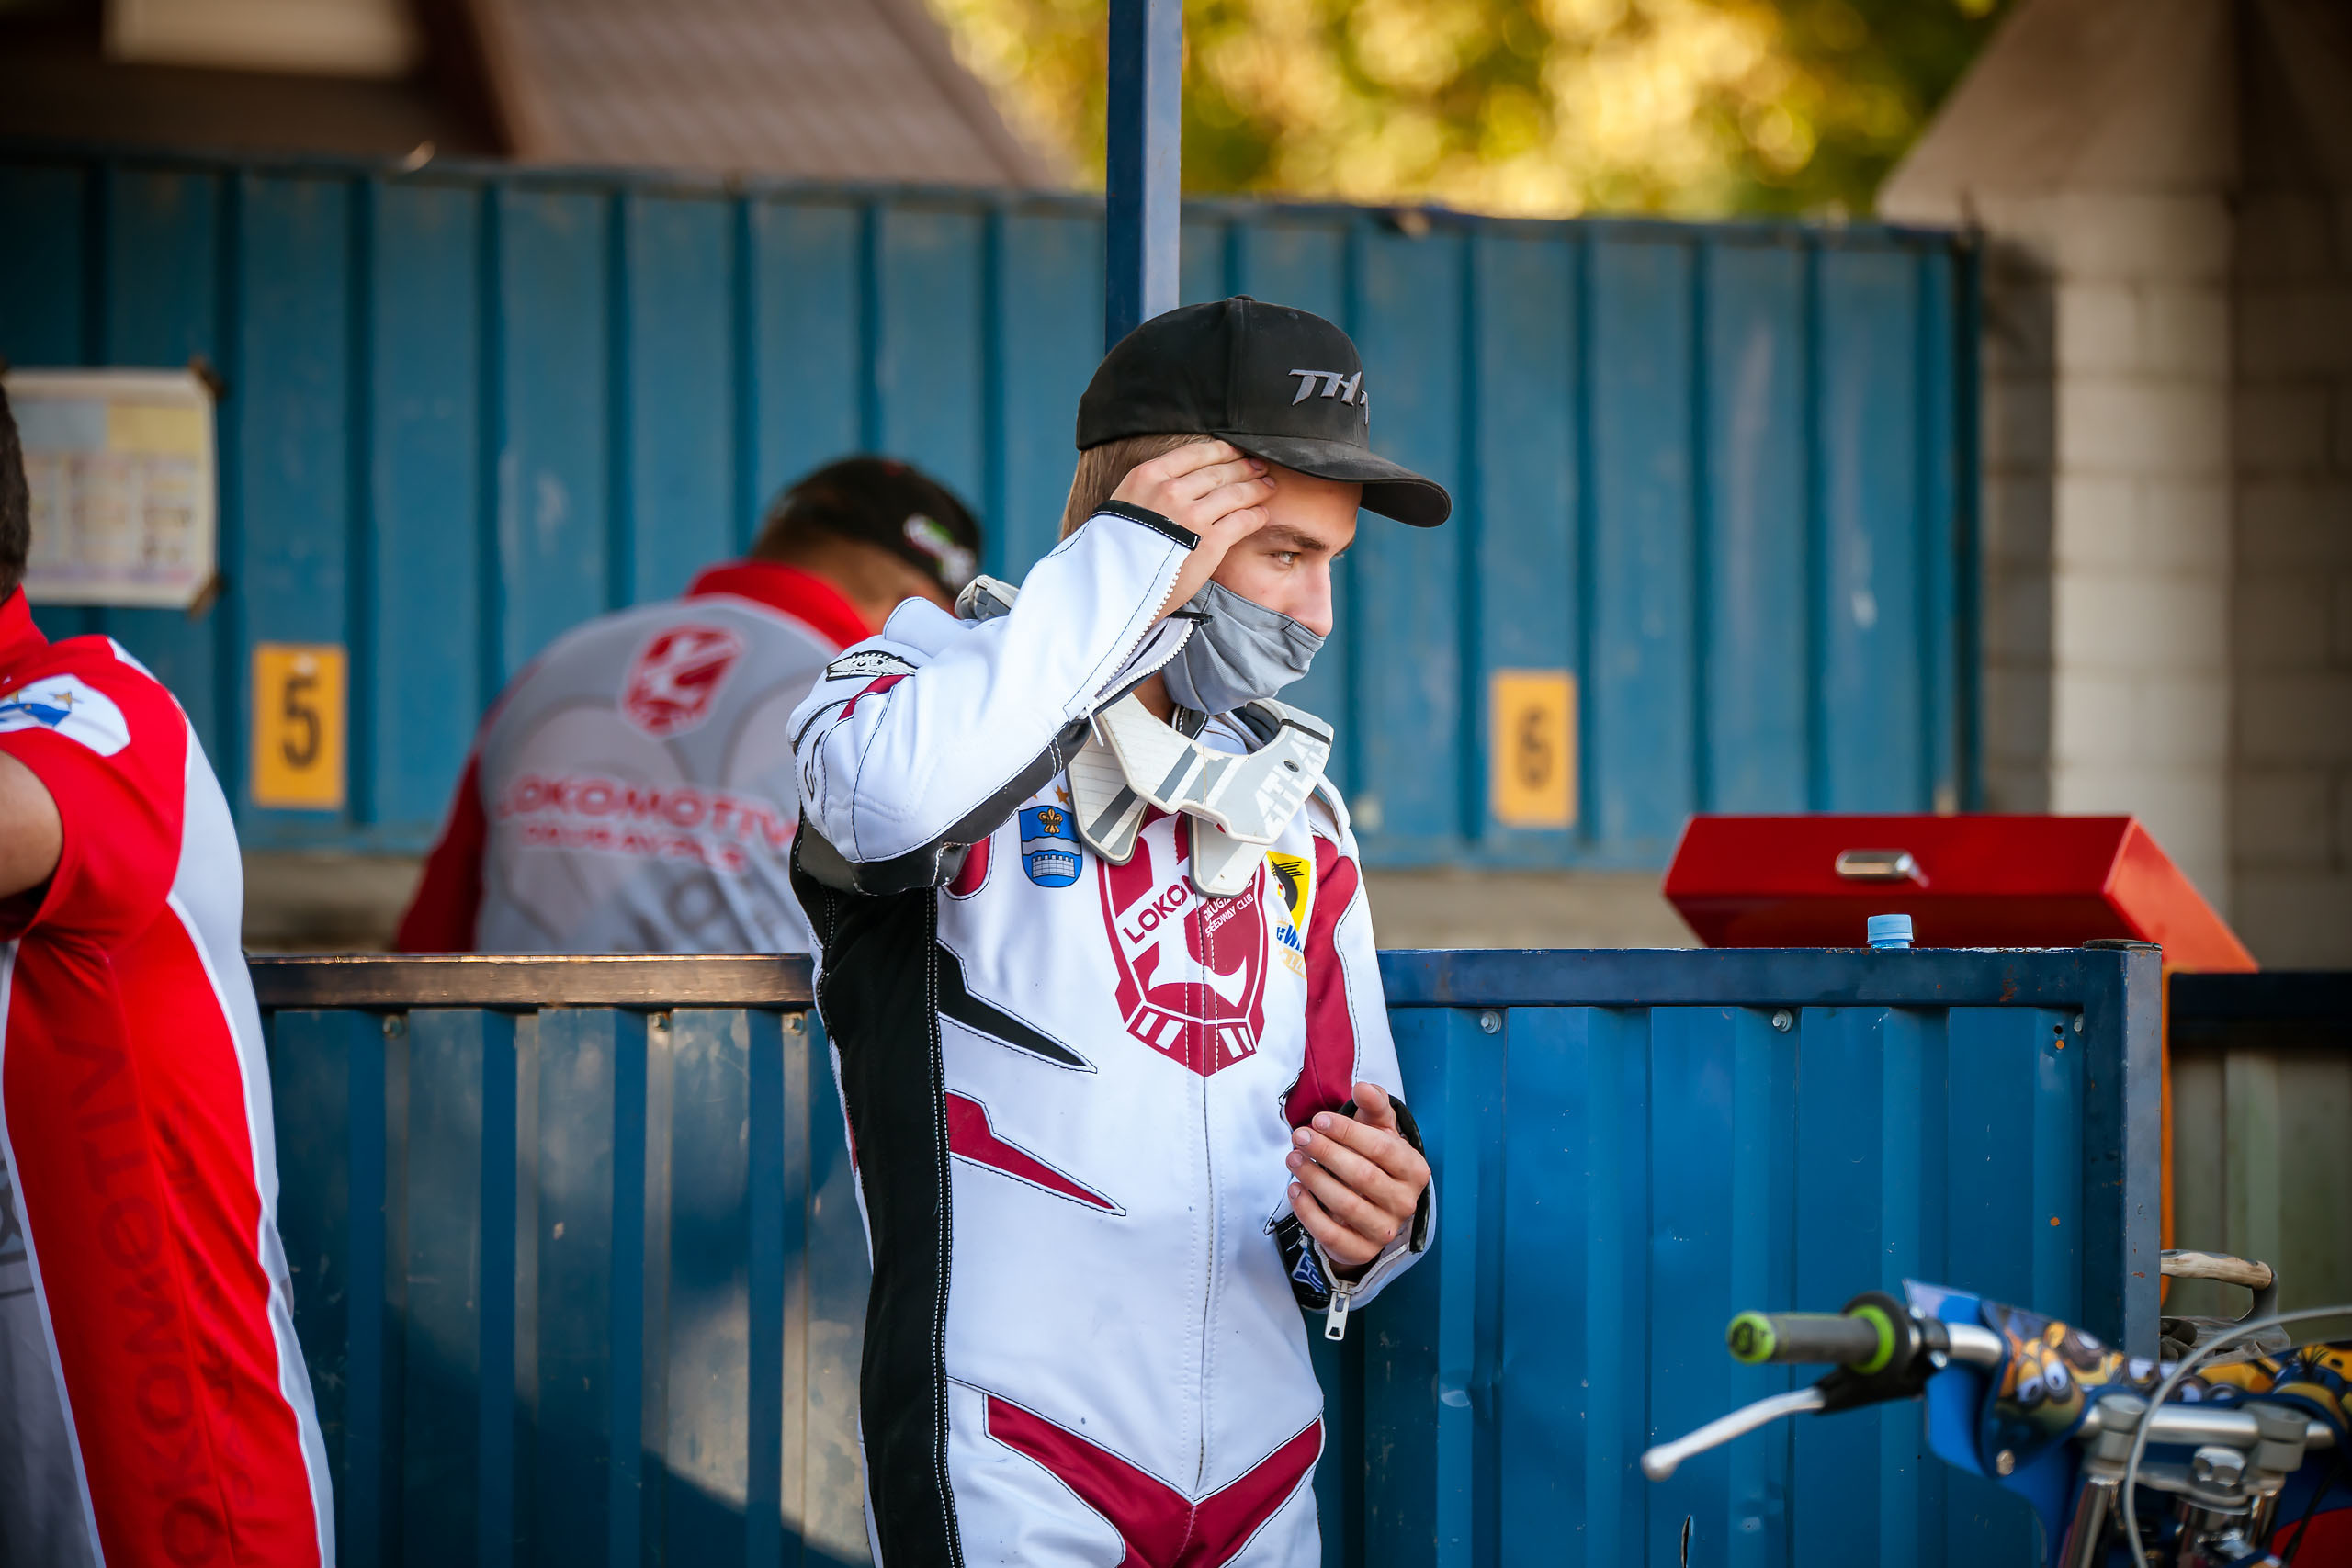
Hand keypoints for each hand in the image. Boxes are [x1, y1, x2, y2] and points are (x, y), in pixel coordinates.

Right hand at [1108, 439, 1275, 618]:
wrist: (1112, 586)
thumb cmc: (1114, 548)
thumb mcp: (1123, 503)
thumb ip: (1150, 488)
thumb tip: (1176, 480)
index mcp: (1149, 476)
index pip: (1195, 453)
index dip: (1222, 450)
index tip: (1235, 450)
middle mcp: (1172, 491)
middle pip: (1219, 471)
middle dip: (1243, 467)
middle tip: (1258, 466)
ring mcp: (1193, 516)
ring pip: (1235, 493)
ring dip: (1255, 488)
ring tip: (1267, 486)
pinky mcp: (1210, 543)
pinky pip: (1241, 521)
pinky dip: (1255, 515)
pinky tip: (1261, 514)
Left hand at [1284, 1081, 1428, 1273]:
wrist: (1373, 1208)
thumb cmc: (1375, 1160)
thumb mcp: (1379, 1130)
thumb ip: (1374, 1106)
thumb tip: (1363, 1087)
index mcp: (1415, 1170)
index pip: (1382, 1149)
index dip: (1348, 1133)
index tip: (1318, 1120)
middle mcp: (1405, 1202)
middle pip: (1362, 1175)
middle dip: (1326, 1152)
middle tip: (1299, 1136)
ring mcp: (1385, 1230)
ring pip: (1346, 1205)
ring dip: (1314, 1178)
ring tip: (1292, 1158)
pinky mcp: (1362, 1251)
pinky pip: (1331, 1234)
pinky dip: (1308, 1211)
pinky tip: (1294, 1189)